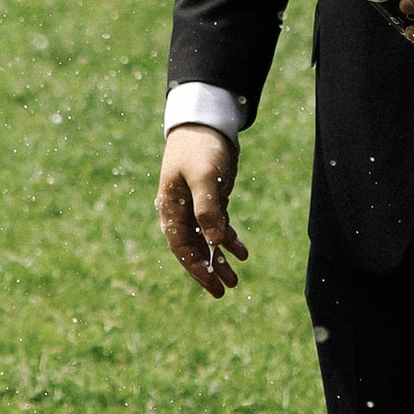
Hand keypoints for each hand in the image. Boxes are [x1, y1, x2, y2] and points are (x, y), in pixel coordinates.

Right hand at [158, 124, 247, 298]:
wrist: (206, 123)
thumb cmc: (199, 148)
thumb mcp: (203, 178)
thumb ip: (208, 209)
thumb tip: (215, 242)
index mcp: (171, 208)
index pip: (181, 246)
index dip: (196, 267)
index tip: (212, 284)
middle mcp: (181, 211)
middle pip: (194, 248)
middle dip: (208, 270)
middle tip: (224, 291)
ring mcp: (196, 206)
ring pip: (207, 241)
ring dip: (220, 259)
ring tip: (235, 279)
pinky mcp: (211, 200)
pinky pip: (218, 227)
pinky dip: (229, 240)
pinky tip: (242, 253)